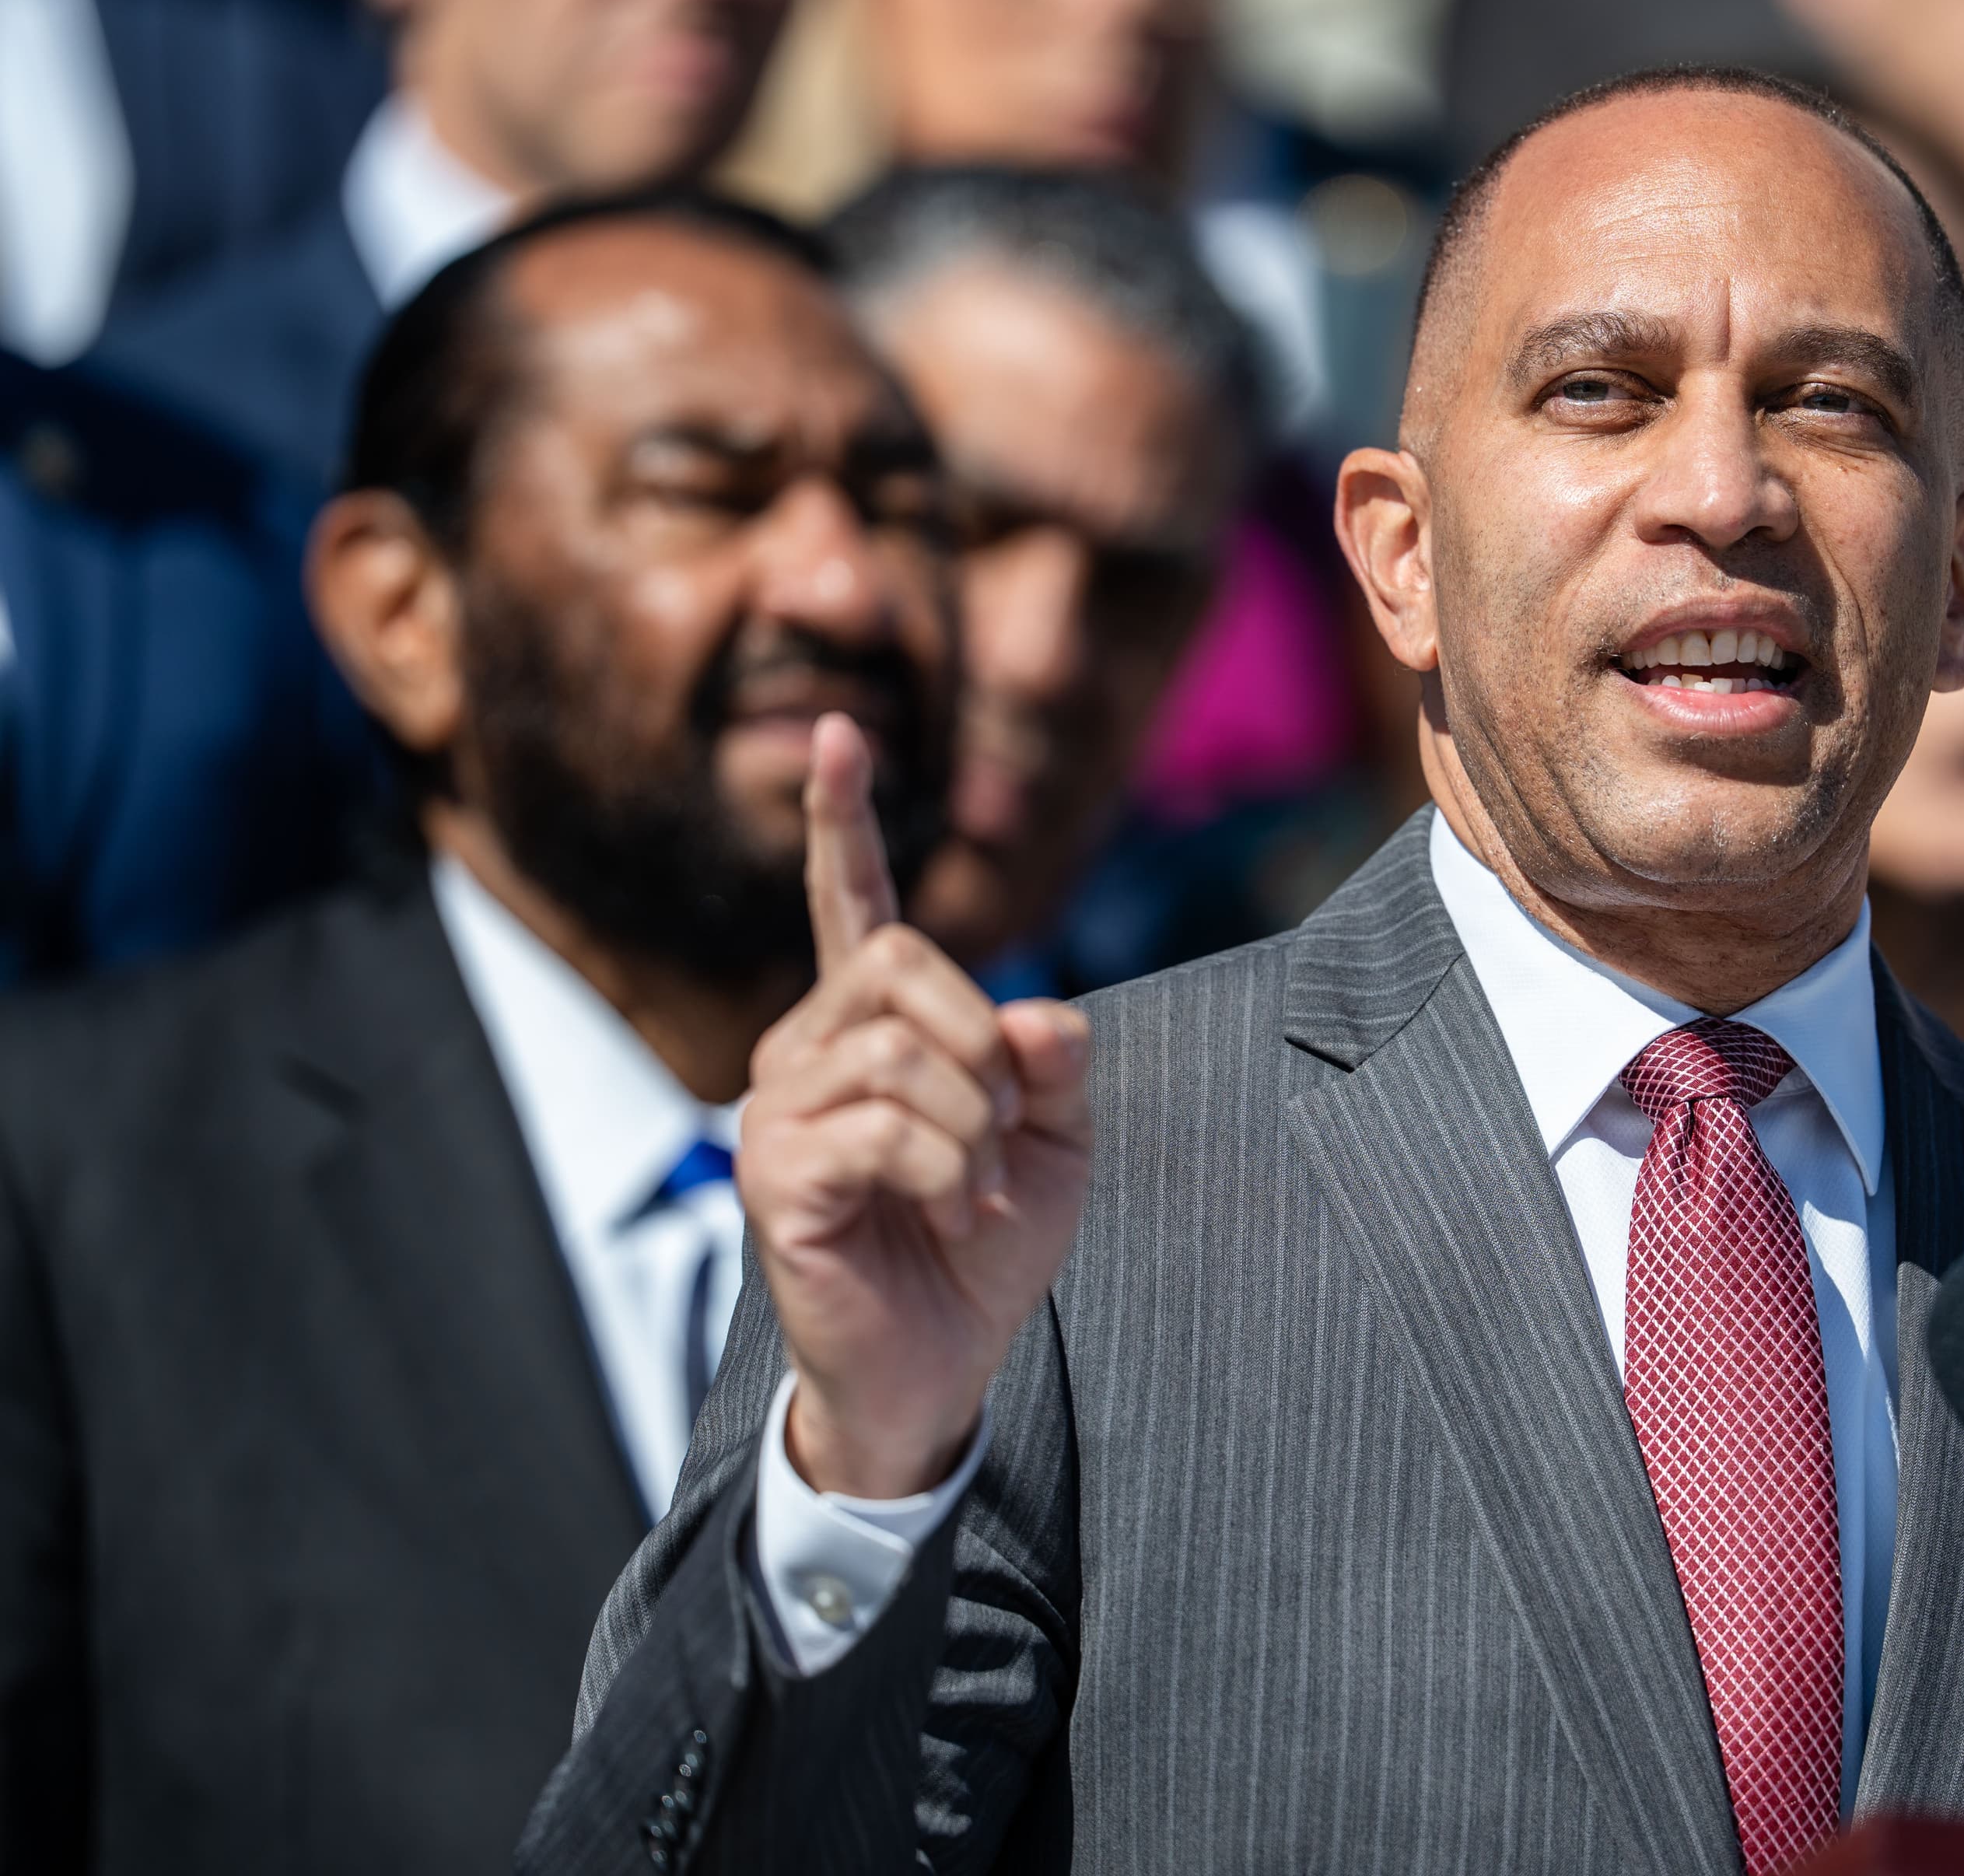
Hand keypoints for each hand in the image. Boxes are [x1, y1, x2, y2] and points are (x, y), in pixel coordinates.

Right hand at [737, 713, 1091, 1498]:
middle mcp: (806, 1049)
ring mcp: (777, 1109)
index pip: (856, 906)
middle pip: (901, 963)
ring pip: (899, 1051)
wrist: (939, 1366)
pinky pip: (884, 1127)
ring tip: (973, 1185)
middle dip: (981, 1040)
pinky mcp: (774, 1174)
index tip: (841, 732)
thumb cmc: (983, 1245)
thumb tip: (1026, 1009)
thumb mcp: (1054, 1140)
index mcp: (870, 1027)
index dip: (847, 822)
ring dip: (973, 1122)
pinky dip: (949, 1171)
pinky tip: (949, 1213)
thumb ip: (1052, 1058)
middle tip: (1000, 1125)